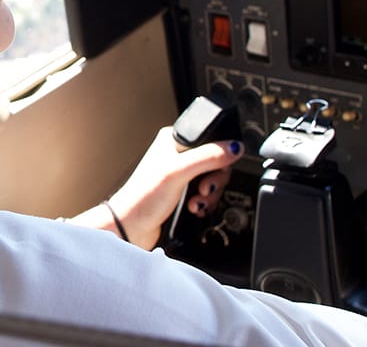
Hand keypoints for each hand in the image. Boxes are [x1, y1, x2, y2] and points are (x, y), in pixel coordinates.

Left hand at [71, 126, 242, 249]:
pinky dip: (204, 202)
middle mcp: (177, 154)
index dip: (219, 155)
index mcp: (173, 139)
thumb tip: (234, 147)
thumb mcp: (179, 171)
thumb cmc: (144, 196)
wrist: (131, 226)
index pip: (210, 139)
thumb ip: (208, 157)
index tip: (217, 170)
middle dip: (214, 180)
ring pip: (211, 179)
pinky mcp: (181, 192)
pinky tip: (194, 207)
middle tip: (203, 189)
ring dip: (209, 194)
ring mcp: (179, 174)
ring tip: (197, 201)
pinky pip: (205, 193)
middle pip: (215, 161)